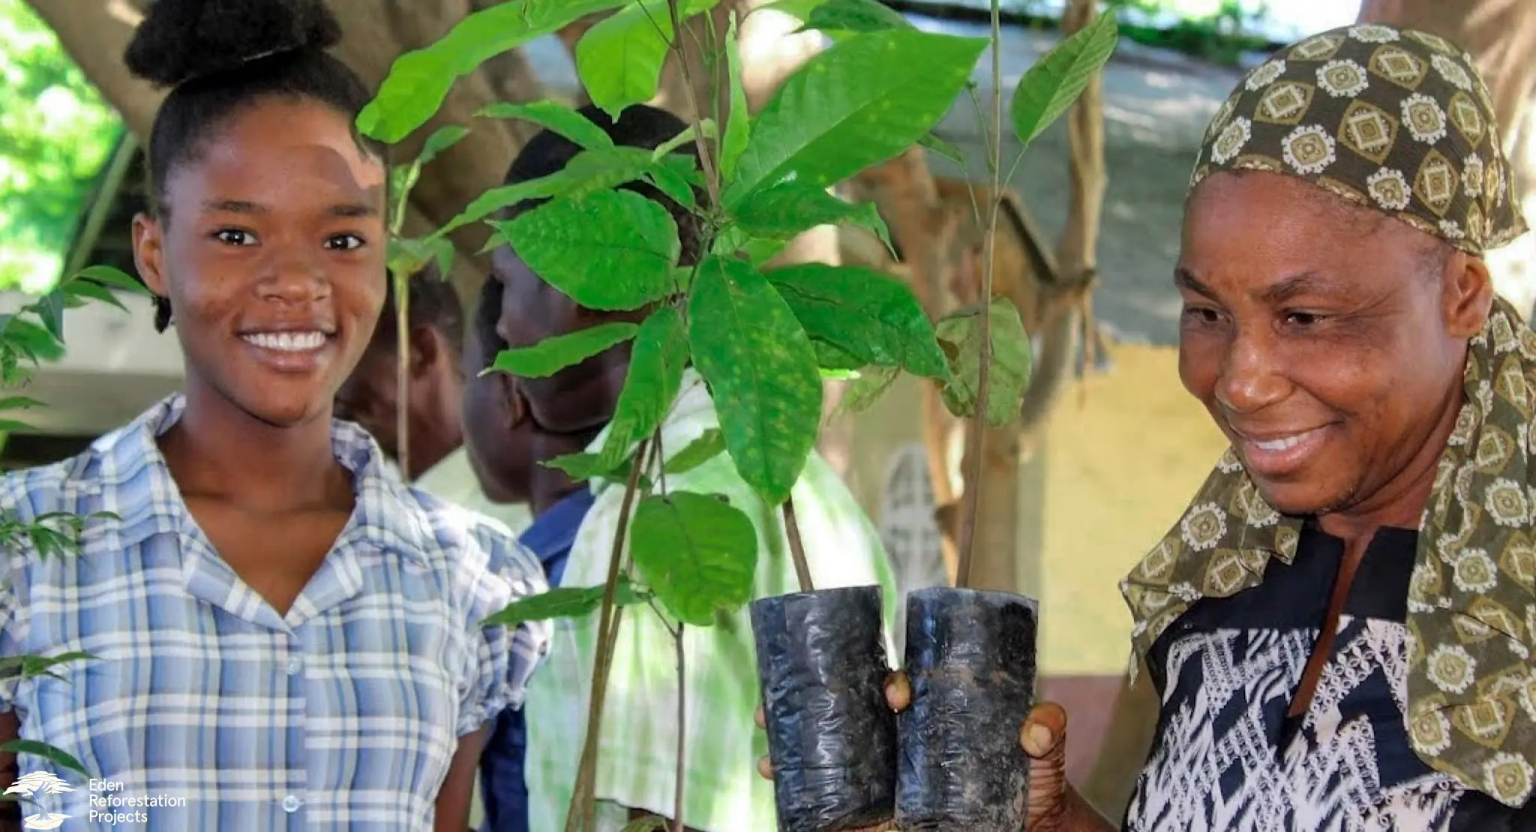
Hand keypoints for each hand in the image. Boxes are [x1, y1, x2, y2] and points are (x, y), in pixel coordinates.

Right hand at [754, 673, 1073, 831]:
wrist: (1032, 831)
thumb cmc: (1033, 785)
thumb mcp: (1042, 753)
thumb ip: (1047, 730)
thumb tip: (1037, 727)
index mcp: (934, 716)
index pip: (902, 690)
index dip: (891, 683)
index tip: (897, 693)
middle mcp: (901, 741)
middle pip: (847, 713)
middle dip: (805, 702)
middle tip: (776, 702)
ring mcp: (886, 778)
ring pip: (829, 754)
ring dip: (787, 747)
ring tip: (761, 746)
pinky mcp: (876, 815)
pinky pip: (831, 804)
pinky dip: (797, 793)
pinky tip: (773, 782)